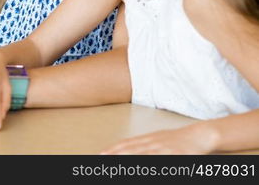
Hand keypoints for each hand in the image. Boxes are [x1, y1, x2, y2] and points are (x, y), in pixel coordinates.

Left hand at [101, 124, 217, 154]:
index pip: (127, 144)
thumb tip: (128, 149)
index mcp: (149, 138)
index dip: (113, 149)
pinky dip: (153, 163)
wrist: (200, 134)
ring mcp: (165, 148)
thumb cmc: (179, 140)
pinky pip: (163, 161)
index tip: (101, 153)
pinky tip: (145, 166)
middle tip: (103, 158)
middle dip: (116, 154)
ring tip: (117, 162)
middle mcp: (154, 142)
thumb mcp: (159, 140)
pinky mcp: (176, 154)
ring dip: (130, 158)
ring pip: (144, 154)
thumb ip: (144, 145)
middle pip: (132, 149)